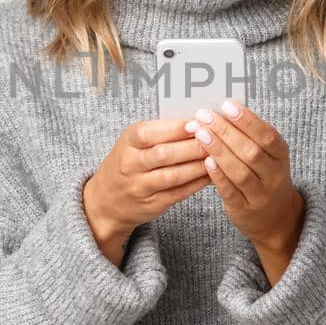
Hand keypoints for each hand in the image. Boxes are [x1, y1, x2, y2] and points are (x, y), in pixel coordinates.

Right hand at [82, 118, 210, 265]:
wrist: (106, 202)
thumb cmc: (127, 164)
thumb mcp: (133, 143)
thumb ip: (160, 132)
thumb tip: (197, 119)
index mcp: (127, 142)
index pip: (151, 132)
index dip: (176, 128)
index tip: (198, 122)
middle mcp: (130, 165)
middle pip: (164, 154)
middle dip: (193, 146)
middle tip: (216, 138)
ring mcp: (140, 187)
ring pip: (174, 175)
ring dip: (199, 166)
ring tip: (218, 156)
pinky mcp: (152, 205)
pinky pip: (179, 193)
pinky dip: (198, 183)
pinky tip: (212, 174)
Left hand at [186, 100, 303, 285]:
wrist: (276, 217)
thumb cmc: (264, 176)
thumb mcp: (267, 155)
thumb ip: (249, 136)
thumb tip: (221, 110)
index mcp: (281, 155)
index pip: (267, 135)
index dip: (247, 120)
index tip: (226, 105)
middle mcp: (274, 175)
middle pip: (252, 152)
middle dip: (226, 132)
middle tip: (205, 116)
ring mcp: (261, 194)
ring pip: (241, 172)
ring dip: (219, 151)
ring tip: (200, 134)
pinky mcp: (245, 209)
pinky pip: (231, 191)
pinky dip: (218, 176)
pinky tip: (205, 161)